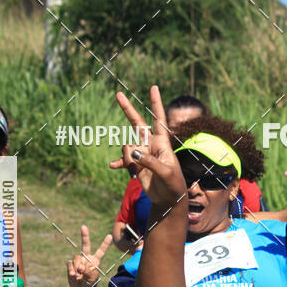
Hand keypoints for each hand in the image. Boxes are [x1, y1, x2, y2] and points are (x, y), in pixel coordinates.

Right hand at [67, 225, 111, 286]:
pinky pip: (70, 264)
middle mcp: (87, 258)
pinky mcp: (71, 265)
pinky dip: (72, 270)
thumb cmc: (89, 283)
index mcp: (95, 260)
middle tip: (83, 227)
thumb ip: (88, 271)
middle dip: (84, 236)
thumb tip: (80, 267)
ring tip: (79, 275)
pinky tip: (74, 275)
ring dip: (78, 267)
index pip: (101, 251)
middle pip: (85, 245)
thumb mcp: (92, 277)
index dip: (105, 244)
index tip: (110, 236)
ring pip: (77, 258)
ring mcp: (78, 261)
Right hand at [111, 86, 186, 207]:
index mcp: (162, 143)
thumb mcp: (166, 173)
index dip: (156, 104)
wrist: (169, 199)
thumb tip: (133, 152)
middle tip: (118, 94)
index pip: (159, 119)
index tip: (153, 88)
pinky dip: (119, 163)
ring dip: (129, 160)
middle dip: (128, 109)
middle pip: (137, 123)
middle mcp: (151, 145)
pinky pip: (124, 160)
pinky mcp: (136, 165)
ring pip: (127, 148)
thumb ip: (150, 162)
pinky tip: (113, 166)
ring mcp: (142, 154)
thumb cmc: (173, 184)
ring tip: (136, 173)